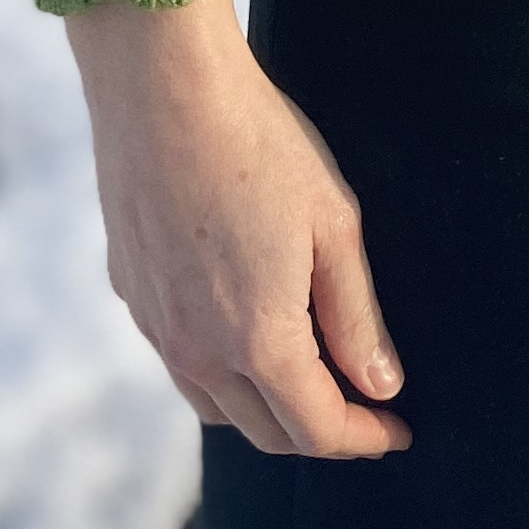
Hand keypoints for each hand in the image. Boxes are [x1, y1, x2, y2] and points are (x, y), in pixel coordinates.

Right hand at [66, 0, 409, 458]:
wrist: (161, 89)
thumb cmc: (259, 145)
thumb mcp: (333, 227)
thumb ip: (356, 318)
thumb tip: (381, 386)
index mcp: (257, 341)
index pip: (316, 430)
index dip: (364, 439)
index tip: (397, 431)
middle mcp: (197, 352)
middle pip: (265, 432)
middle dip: (320, 433)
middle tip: (364, 409)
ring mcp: (156, 326)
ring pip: (215, 406)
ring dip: (266, 411)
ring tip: (308, 378)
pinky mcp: (131, 294)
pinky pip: (180, 361)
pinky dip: (221, 372)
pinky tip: (243, 331)